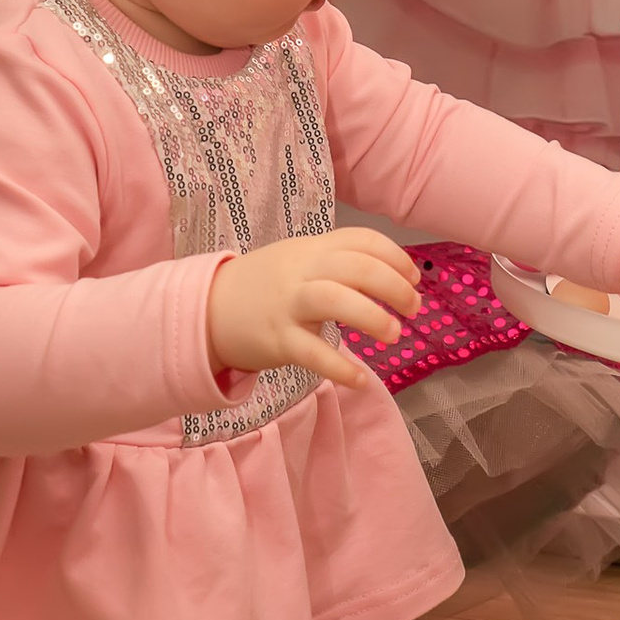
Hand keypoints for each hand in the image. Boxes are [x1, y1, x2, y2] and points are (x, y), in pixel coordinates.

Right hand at [207, 228, 423, 396]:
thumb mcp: (298, 262)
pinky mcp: (276, 339)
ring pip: (335, 299)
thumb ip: (337, 265)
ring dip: (372, 317)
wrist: (206, 310)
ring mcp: (287, 304)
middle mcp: (301, 271)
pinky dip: (339, 367)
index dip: (395, 257)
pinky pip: (311, 352)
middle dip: (394, 286)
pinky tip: (360, 380)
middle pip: (355, 266)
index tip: (414, 279)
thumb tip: (390, 277)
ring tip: (394, 335)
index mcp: (311, 249)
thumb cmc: (264, 288)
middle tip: (413, 308)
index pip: (361, 240)